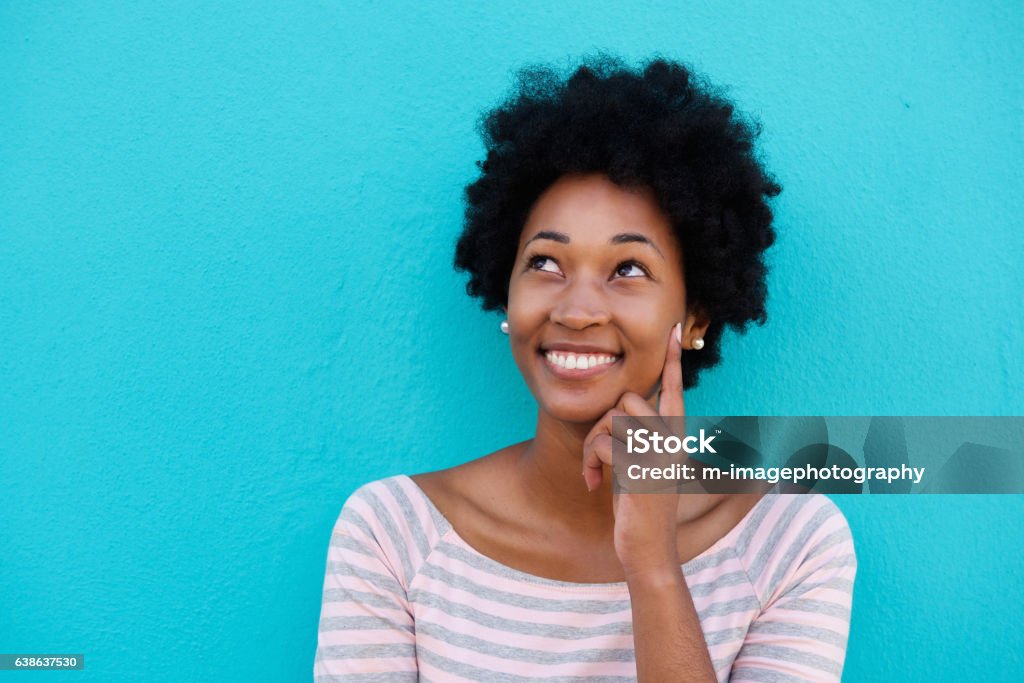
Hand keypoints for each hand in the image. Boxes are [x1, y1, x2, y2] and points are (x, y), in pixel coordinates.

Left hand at [582, 322, 687, 576]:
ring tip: (595, 471)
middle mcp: (672, 441)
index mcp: (675, 438)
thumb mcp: (639, 467)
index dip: (672, 360)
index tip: (674, 329)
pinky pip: (601, 444)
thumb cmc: (640, 509)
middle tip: (597, 456)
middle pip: (627, 398)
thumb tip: (615, 416)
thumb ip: (635, 438)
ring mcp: (658, 454)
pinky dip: (588, 463)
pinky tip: (593, 485)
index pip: (675, 390)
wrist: (648, 550)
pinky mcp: (640, 468)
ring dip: (592, 444)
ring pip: (611, 418)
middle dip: (602, 423)